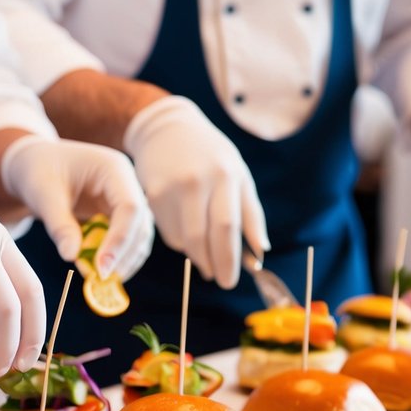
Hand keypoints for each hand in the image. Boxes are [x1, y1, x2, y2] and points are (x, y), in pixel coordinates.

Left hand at [0, 137, 153, 279]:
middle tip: (102, 279)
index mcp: (113, 168)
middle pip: (139, 224)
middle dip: (124, 254)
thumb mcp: (44, 195)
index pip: (129, 207)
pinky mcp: (117, 213)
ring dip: (124, 259)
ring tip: (102, 280)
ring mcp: (124, 198)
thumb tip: (72, 257)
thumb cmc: (37, 170)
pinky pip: (125, 238)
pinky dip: (116, 256)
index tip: (102, 268)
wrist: (33, 162)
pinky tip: (100, 271)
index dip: (120, 240)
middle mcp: (126, 182)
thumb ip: (59, 225)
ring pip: (138, 234)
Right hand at [123, 96, 269, 287]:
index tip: (230, 281)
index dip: (229, 260)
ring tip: (205, 252)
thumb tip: (260, 252)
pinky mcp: (150, 195)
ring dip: (196, 255)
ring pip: (182, 240)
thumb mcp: (239, 175)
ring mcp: (170, 189)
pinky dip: (180, 241)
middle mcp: (196, 182)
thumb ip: (251, 214)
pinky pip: (167, 232)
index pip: (227, 228)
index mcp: (224, 176)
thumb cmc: (211, 155)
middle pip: (201, 239)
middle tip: (218, 278)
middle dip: (211, 265)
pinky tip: (186, 229)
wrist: (167, 129)